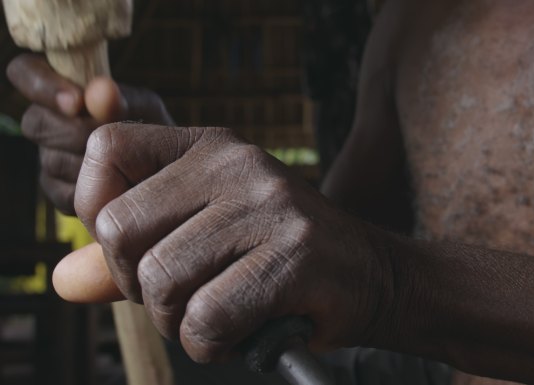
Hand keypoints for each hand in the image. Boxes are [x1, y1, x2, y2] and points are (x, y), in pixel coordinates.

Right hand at [6, 54, 173, 213]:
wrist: (165, 167)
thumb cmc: (152, 127)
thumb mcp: (146, 107)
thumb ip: (122, 98)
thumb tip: (100, 91)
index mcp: (62, 89)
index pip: (25, 71)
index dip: (40, 84)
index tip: (76, 102)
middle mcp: (48, 122)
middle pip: (35, 123)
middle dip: (76, 131)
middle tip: (112, 137)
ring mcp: (49, 157)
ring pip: (51, 160)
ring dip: (91, 162)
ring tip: (126, 161)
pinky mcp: (58, 191)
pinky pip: (64, 193)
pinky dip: (95, 190)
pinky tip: (119, 184)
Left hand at [73, 123, 397, 362]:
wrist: (374, 274)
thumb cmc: (281, 259)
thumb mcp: (202, 240)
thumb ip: (130, 255)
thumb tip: (63, 279)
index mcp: (211, 147)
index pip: (108, 148)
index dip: (95, 206)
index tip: (133, 247)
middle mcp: (238, 165)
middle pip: (120, 229)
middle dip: (138, 286)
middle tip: (184, 297)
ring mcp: (269, 206)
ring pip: (160, 280)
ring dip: (178, 322)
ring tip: (219, 316)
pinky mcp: (293, 256)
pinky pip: (208, 317)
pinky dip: (211, 344)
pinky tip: (243, 334)